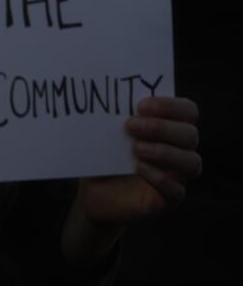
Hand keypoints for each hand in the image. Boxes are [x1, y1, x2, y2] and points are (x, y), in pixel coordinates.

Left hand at [63, 97, 200, 266]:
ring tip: (135, 149)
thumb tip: (100, 86)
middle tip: (130, 125)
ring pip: (192, 162)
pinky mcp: (167, 199)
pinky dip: (160, 178)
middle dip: (161, 128)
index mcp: (169, 127)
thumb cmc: (102, 154)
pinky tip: (139, 168)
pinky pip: (177, 191)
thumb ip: (112, 114)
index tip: (141, 105)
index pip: (188, 111)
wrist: (93, 191)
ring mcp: (176, 176)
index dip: (171, 105)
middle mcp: (178, 150)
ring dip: (164, 152)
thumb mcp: (105, 132)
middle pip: (190, 135)